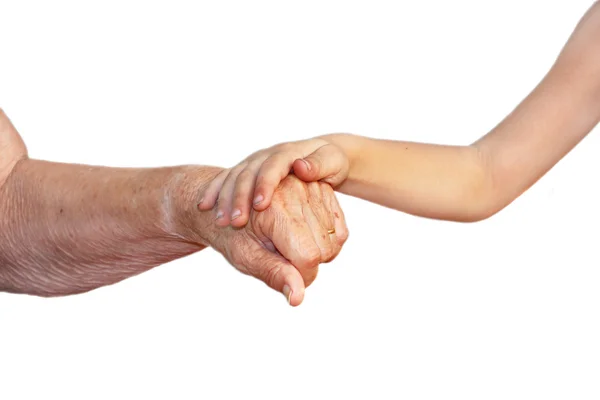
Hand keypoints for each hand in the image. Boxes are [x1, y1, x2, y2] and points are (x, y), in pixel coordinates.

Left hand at [176, 173, 348, 305]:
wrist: (229, 201)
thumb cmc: (234, 232)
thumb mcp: (246, 256)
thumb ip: (274, 275)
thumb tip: (298, 298)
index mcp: (275, 211)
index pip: (308, 257)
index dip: (299, 276)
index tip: (282, 272)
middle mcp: (298, 193)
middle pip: (324, 250)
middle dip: (308, 263)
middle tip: (282, 255)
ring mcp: (312, 189)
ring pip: (335, 241)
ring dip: (318, 252)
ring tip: (290, 243)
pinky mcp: (323, 190)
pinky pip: (340, 230)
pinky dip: (328, 241)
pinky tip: (306, 237)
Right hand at [197, 137, 349, 227]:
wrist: (321, 155)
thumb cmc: (330, 162)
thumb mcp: (332, 161)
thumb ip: (318, 166)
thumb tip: (301, 167)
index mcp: (287, 153)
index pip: (273, 167)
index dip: (265, 185)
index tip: (260, 205)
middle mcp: (267, 156)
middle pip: (247, 173)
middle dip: (239, 197)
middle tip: (235, 221)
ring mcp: (254, 162)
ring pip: (233, 176)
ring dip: (225, 198)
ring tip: (220, 221)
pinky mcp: (247, 171)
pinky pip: (227, 179)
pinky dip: (215, 191)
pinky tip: (204, 206)